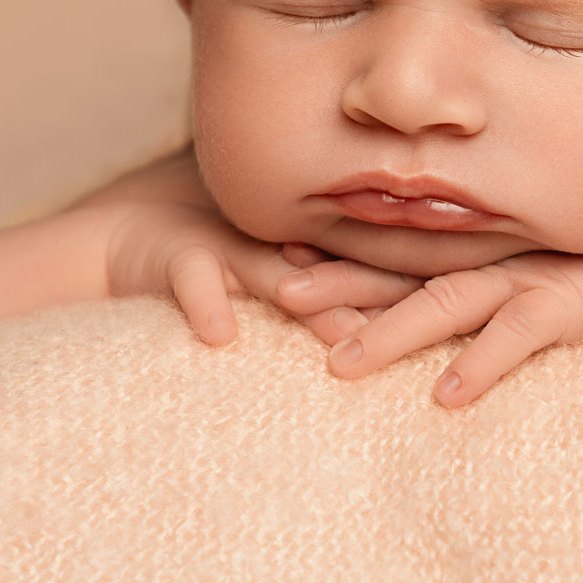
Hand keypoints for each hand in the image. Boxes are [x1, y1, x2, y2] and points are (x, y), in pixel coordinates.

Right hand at [88, 147, 404, 349]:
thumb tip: (389, 342)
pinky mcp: (173, 254)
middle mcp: (273, 243)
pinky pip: (191, 279)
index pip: (366, 268)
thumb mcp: (271, 284)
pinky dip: (205, 305)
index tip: (460, 313)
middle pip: (335, 270)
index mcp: (303, 252)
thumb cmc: (210, 271)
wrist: (122, 240)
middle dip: (380, 296)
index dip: (409, 290)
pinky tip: (220, 334)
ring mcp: (225, 245)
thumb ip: (323, 304)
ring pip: (275, 272)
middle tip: (430, 324)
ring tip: (345, 333)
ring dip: (309, 300)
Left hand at [269, 233, 582, 406]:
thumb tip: (428, 307)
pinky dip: (482, 363)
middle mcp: (492, 258)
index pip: (394, 251)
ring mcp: (527, 277)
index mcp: (478, 248)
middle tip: (280, 294)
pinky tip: (447, 396)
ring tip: (339, 363)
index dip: (338, 255)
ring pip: (444, 303)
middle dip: (340, 283)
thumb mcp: (534, 266)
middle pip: (401, 272)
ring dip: (390, 331)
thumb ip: (483, 280)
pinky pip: (518, 336)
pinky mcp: (569, 303)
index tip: (277, 259)